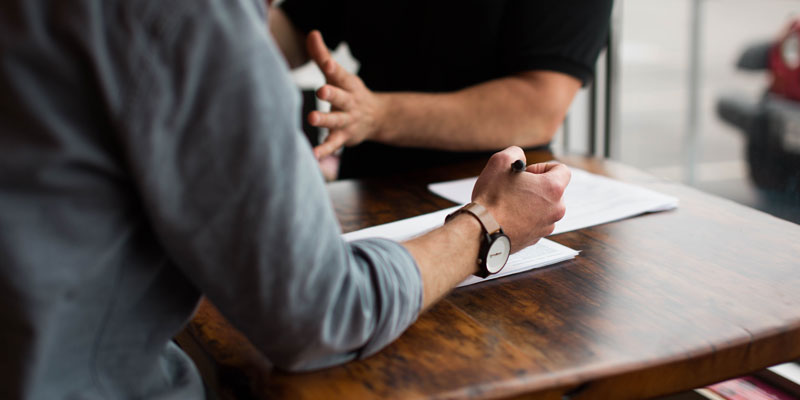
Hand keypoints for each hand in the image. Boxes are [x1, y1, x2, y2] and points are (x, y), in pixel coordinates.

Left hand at [306, 31, 385, 158]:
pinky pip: (334, 144)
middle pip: (340, 97)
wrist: (377, 118)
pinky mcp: (344, 137)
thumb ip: (322, 55)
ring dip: (325, 120)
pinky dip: (324, 150)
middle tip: (321, 90)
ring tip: (312, 118)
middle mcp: (349, 102)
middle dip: (332, 93)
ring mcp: (347, 120)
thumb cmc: (349, 92)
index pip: (340, 74)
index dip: (333, 67)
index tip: (327, 63)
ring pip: (336, 120)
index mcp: (347, 85)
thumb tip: (312, 33)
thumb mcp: (338, 75)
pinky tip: (314, 155)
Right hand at [471, 147, 569, 251]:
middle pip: (553, 190)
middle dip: (535, 186)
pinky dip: (524, 218)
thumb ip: (515, 153)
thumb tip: (519, 157)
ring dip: (530, 203)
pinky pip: (534, 222)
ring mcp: (546, 226)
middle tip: (515, 187)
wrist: (481, 231)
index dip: (543, 167)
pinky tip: (507, 216)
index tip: (528, 173)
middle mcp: (556, 209)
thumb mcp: (500, 162)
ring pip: (543, 208)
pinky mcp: (535, 238)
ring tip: (508, 203)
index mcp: (552, 188)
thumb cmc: (491, 199)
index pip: (562, 170)